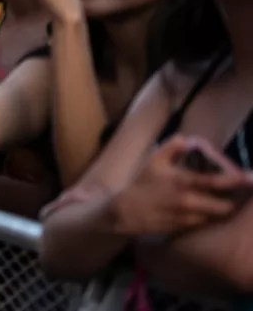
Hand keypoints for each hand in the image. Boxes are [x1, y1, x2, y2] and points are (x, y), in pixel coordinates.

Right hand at [110, 135, 252, 235]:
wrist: (127, 211)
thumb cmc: (142, 183)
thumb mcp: (153, 161)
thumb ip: (172, 147)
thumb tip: (188, 139)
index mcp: (181, 181)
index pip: (215, 181)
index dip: (235, 180)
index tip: (248, 177)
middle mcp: (188, 201)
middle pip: (224, 205)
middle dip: (235, 200)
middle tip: (241, 193)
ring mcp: (188, 217)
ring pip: (216, 215)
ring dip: (225, 208)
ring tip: (230, 201)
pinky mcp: (186, 228)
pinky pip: (206, 223)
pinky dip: (212, 216)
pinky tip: (212, 210)